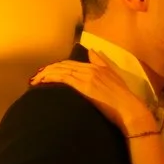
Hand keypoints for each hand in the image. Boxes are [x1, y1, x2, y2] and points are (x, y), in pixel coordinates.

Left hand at [29, 58, 156, 137]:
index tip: (45, 73)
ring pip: (60, 70)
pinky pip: (62, 78)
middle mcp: (91, 68)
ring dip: (45, 74)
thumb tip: (92, 52)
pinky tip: (41, 82)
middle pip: (63, 65)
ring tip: (34, 81)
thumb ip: (102, 64)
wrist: (130, 111)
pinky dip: (50, 78)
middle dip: (47, 70)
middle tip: (35, 77)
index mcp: (97, 66)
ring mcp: (87, 76)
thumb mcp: (114, 77)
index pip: (70, 64)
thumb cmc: (123, 100)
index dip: (56, 67)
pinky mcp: (84, 85)